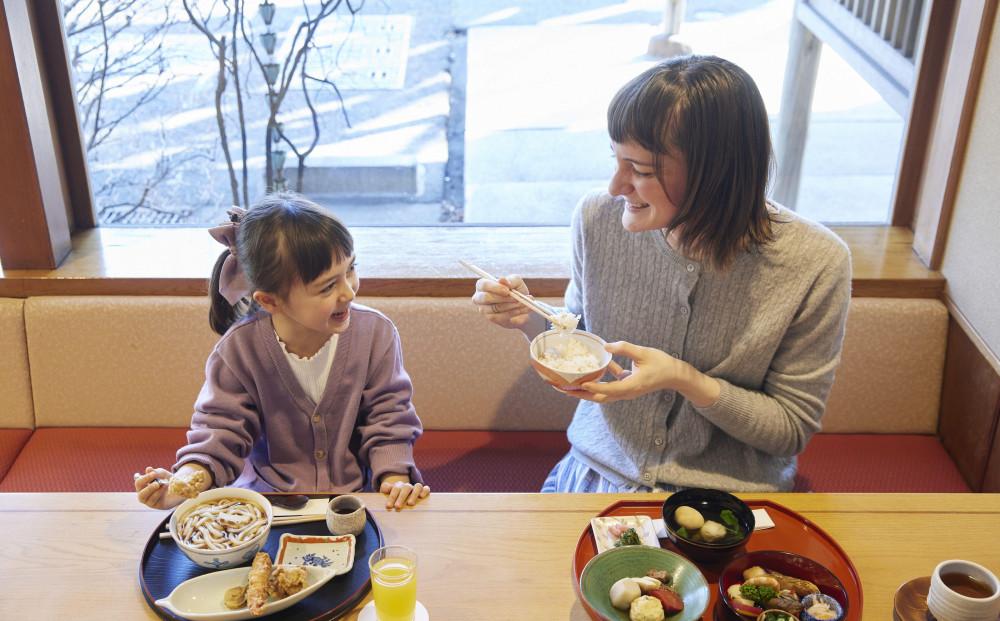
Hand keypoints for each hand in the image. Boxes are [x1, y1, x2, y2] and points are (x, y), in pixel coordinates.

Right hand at [134, 465, 185, 509]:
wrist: (183, 491)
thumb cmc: (172, 482)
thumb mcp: (166, 475)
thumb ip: (157, 472)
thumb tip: (148, 469)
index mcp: (146, 484)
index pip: (138, 481)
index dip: (138, 477)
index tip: (148, 471)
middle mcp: (145, 493)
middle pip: (138, 487)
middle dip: (144, 480)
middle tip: (153, 475)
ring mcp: (149, 500)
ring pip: (142, 496)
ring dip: (150, 488)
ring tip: (158, 483)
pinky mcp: (156, 506)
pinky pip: (151, 501)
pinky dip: (157, 493)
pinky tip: (164, 487)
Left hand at [379, 475, 429, 510]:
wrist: (403, 495)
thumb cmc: (394, 499)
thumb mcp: (388, 494)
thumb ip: (386, 490)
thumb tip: (384, 488)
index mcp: (398, 486)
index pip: (395, 489)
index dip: (392, 497)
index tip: (388, 506)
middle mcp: (408, 486)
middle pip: (406, 488)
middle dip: (401, 497)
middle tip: (397, 506)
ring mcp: (416, 488)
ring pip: (417, 486)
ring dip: (414, 494)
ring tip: (410, 503)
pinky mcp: (424, 491)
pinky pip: (426, 488)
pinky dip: (425, 491)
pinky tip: (422, 496)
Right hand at [471, 275, 531, 329]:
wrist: (523, 305)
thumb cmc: (516, 290)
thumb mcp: (516, 282)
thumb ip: (510, 280)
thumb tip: (502, 279)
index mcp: (483, 285)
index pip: (483, 285)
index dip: (494, 287)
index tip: (507, 290)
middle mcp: (480, 297)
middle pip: (485, 298)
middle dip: (502, 298)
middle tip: (516, 298)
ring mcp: (484, 309)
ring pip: (496, 307)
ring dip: (512, 305)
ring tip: (524, 302)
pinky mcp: (492, 318)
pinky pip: (502, 316)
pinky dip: (514, 312)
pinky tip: (523, 309)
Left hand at [569, 341, 691, 402]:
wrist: (675, 376)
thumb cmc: (661, 364)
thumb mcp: (643, 353)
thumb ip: (624, 348)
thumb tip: (606, 345)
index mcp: (630, 386)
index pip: (607, 390)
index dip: (592, 387)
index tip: (578, 384)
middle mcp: (626, 393)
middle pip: (599, 397)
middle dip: (580, 394)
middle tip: (563, 389)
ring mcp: (626, 392)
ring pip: (602, 394)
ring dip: (586, 390)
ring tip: (570, 384)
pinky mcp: (627, 387)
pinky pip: (610, 386)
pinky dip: (601, 380)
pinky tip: (599, 366)